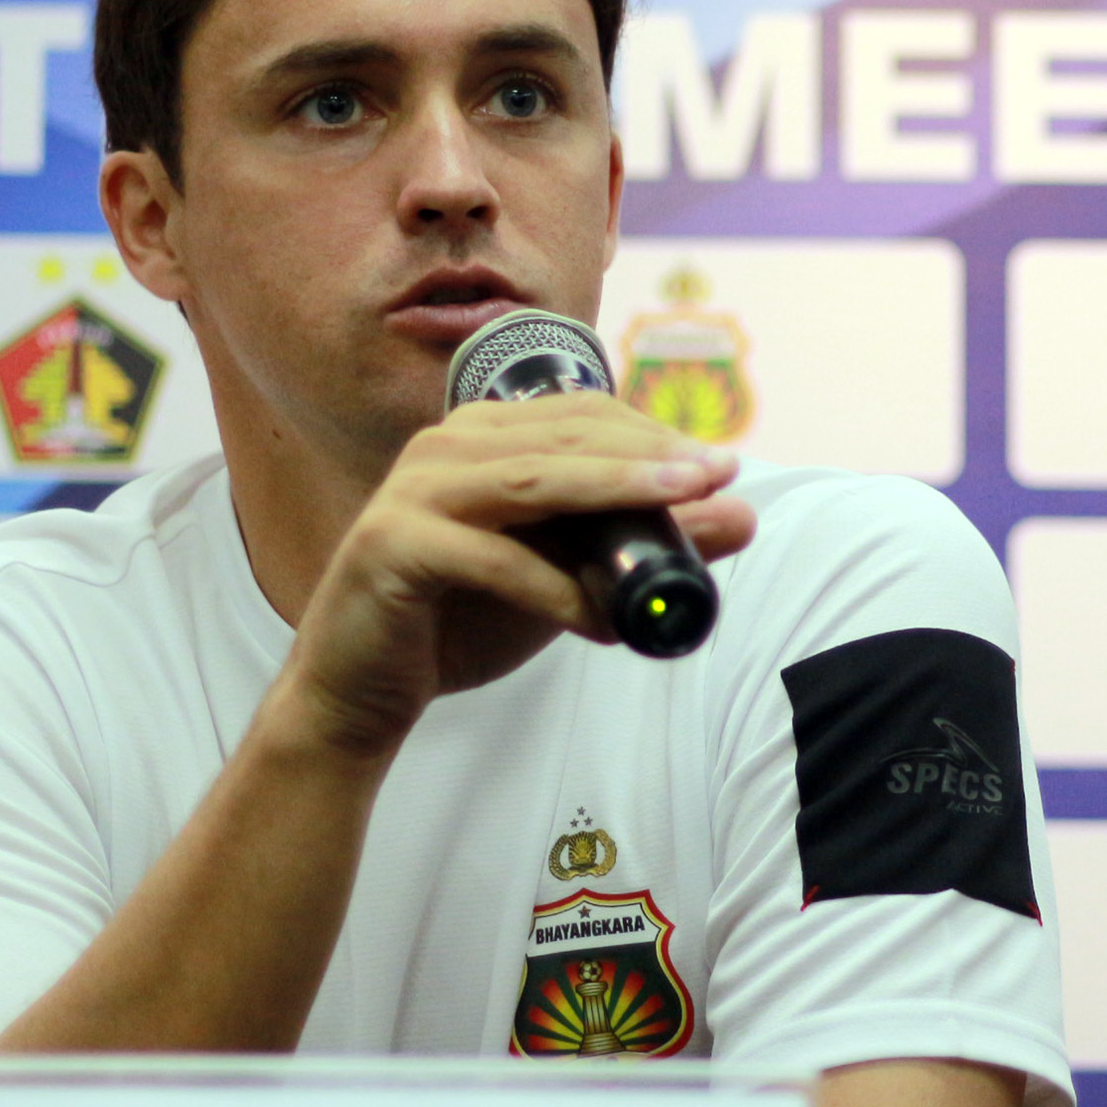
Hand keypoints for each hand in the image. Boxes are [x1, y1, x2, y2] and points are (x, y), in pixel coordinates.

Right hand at [272, 392, 757, 757]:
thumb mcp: (572, 578)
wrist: (364, 690)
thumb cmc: (465, 621)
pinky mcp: (391, 544)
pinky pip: (490, 558)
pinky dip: (553, 588)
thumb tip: (743, 516)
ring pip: (533, 481)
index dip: (654, 435)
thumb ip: (645, 543)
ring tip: (685, 511)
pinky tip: (600, 619)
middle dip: (650, 456)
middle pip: (566, 437)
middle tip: (718, 478)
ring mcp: (414, 490)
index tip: (722, 466)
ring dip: (616, 494)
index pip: (583, 416)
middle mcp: (446, 446)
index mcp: (485, 436)